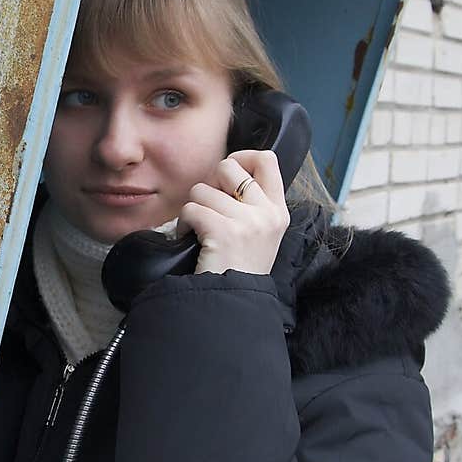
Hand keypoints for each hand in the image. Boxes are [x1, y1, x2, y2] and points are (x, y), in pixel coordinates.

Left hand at [176, 150, 289, 276]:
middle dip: (210, 183)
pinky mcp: (224, 231)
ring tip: (199, 231)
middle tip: (209, 207)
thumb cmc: (239, 270)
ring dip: (194, 209)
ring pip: (202, 189)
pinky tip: (191, 239)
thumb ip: (252, 205)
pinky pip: (191, 208)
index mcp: (278, 211)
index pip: (267, 160)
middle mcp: (267, 213)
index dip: (242, 157)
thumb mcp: (261, 235)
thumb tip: (226, 172)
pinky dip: (184, 224)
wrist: (233, 304)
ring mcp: (247, 222)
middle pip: (228, 167)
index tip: (227, 176)